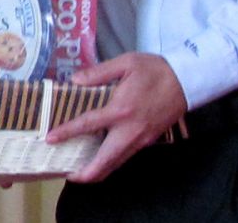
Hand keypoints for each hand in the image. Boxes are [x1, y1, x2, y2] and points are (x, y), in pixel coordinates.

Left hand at [45, 52, 186, 182]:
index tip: (51, 139)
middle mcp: (129, 131)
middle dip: (85, 174)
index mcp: (120, 109)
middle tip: (67, 172)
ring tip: (79, 169)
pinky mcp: (147, 142)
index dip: (67, 133)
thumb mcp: (126, 63)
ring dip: (97, 171)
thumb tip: (74, 80)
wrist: (186, 81)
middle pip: (104, 162)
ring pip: (115, 164)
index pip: (88, 125)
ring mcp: (140, 140)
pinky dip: (110, 162)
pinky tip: (99, 155)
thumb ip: (98, 73)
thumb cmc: (155, 70)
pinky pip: (125, 157)